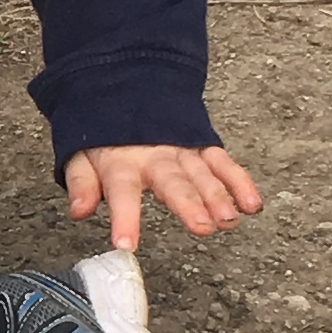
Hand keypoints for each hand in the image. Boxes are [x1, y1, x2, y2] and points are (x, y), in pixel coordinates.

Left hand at [64, 139, 261, 248]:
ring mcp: (182, 152)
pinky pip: (223, 164)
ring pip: (202, 174)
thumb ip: (82, 183)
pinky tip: (252, 204)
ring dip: (218, 196)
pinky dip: (239, 182)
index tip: (126, 245)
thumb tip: (79, 210)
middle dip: (189, 204)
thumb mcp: (81, 155)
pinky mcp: (202, 148)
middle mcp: (156, 158)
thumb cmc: (106, 134)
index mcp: (121, 162)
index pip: (122, 192)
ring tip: (229, 219)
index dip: (125, 218)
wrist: (126, 87)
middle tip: (202, 226)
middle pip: (173, 183)